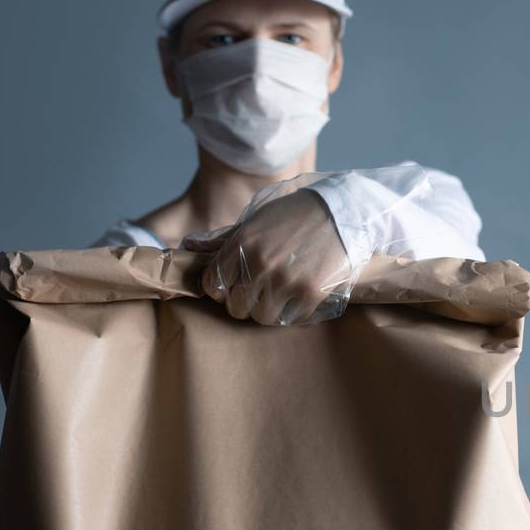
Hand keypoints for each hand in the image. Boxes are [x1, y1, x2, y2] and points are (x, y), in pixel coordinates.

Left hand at [187, 188, 354, 324]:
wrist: (342, 211)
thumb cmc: (296, 214)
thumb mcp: (255, 219)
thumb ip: (224, 239)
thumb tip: (188, 247)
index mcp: (240, 244)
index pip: (212, 286)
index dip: (223, 290)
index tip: (236, 286)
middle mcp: (259, 264)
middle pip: (237, 307)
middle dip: (248, 302)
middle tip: (263, 293)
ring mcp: (285, 280)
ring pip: (264, 317)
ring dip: (272, 310)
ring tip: (282, 296)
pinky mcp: (312, 291)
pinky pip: (294, 318)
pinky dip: (297, 312)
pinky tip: (302, 297)